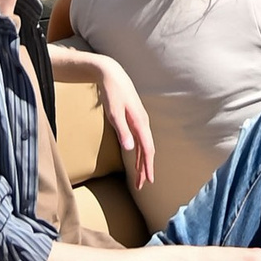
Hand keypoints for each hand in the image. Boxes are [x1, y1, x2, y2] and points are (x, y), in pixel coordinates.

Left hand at [92, 57, 154, 191]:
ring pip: (143, 145)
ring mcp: (139, 121)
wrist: (111, 74)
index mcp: (140, 122)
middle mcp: (142, 123)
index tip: (148, 180)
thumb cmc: (112, 93)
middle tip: (143, 185)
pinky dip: (138, 151)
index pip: (147, 149)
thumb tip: (130, 148)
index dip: (148, 165)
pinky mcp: (134, 119)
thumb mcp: (114, 112)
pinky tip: (135, 159)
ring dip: (141, 162)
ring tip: (140, 177)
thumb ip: (122, 131)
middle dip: (145, 168)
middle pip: (147, 150)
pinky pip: (139, 139)